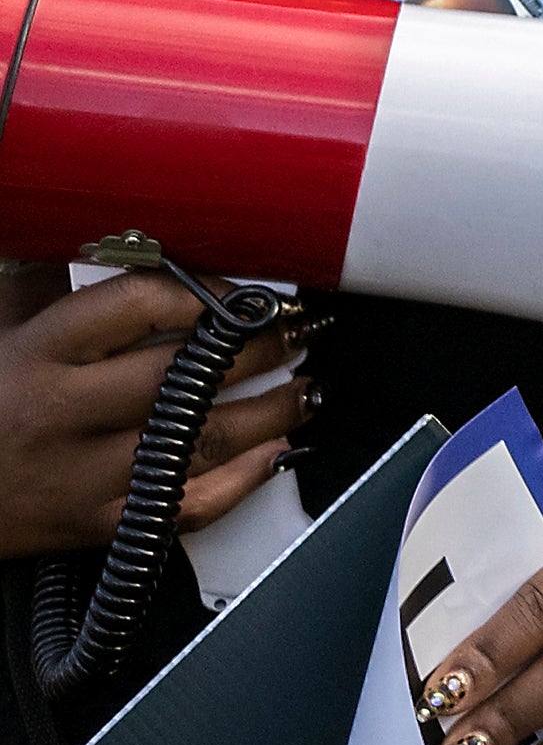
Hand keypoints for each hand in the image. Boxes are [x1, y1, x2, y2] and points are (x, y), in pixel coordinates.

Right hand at [0, 268, 301, 563]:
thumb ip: (38, 278)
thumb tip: (97, 219)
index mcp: (36, 352)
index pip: (139, 303)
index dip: (207, 291)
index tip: (244, 294)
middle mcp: (61, 411)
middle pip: (186, 372)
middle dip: (260, 349)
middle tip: (297, 332)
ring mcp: (82, 474)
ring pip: (202, 439)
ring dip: (272, 411)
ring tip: (305, 387)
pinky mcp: (96, 525)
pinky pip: (186, 506)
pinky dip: (243, 479)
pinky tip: (276, 452)